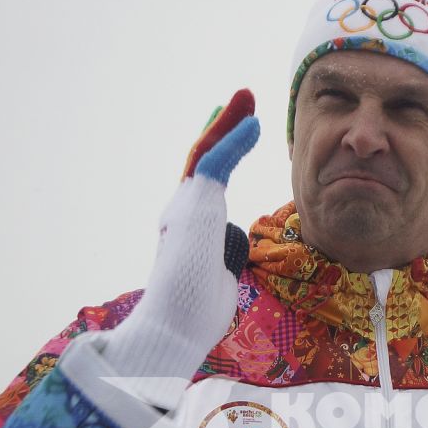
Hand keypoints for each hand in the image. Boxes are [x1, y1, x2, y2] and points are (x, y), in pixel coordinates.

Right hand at [99, 89, 261, 404]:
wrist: (174, 329)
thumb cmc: (194, 317)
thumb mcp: (218, 281)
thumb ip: (223, 259)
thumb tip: (229, 249)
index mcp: (187, 230)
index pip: (204, 184)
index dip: (217, 154)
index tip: (230, 133)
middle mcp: (181, 213)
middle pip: (204, 160)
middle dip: (222, 129)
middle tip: (239, 104)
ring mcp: (185, 208)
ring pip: (206, 154)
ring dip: (227, 123)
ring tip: (246, 98)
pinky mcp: (194, 208)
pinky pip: (217, 164)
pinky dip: (235, 141)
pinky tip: (253, 124)